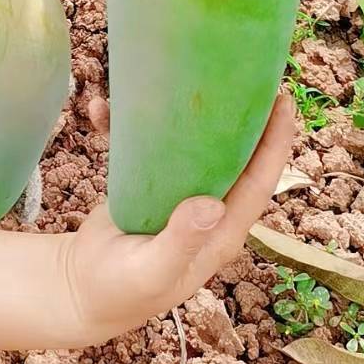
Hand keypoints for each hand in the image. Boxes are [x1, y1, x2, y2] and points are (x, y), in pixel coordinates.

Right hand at [60, 89, 296, 345]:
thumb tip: (213, 204)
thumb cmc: (119, 290)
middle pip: (234, 155)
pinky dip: (122, 128)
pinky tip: (100, 109)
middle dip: (241, 114)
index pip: (259, 182)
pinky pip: (142, 149)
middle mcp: (208, 210)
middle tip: (241, 71)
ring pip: (191, 146)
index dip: (275, 142)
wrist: (81, 292)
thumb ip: (181, 241)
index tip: (283, 100)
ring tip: (181, 73)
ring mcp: (178, 197)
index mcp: (220, 233)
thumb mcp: (151, 272)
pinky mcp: (147, 187)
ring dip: (183, 113)